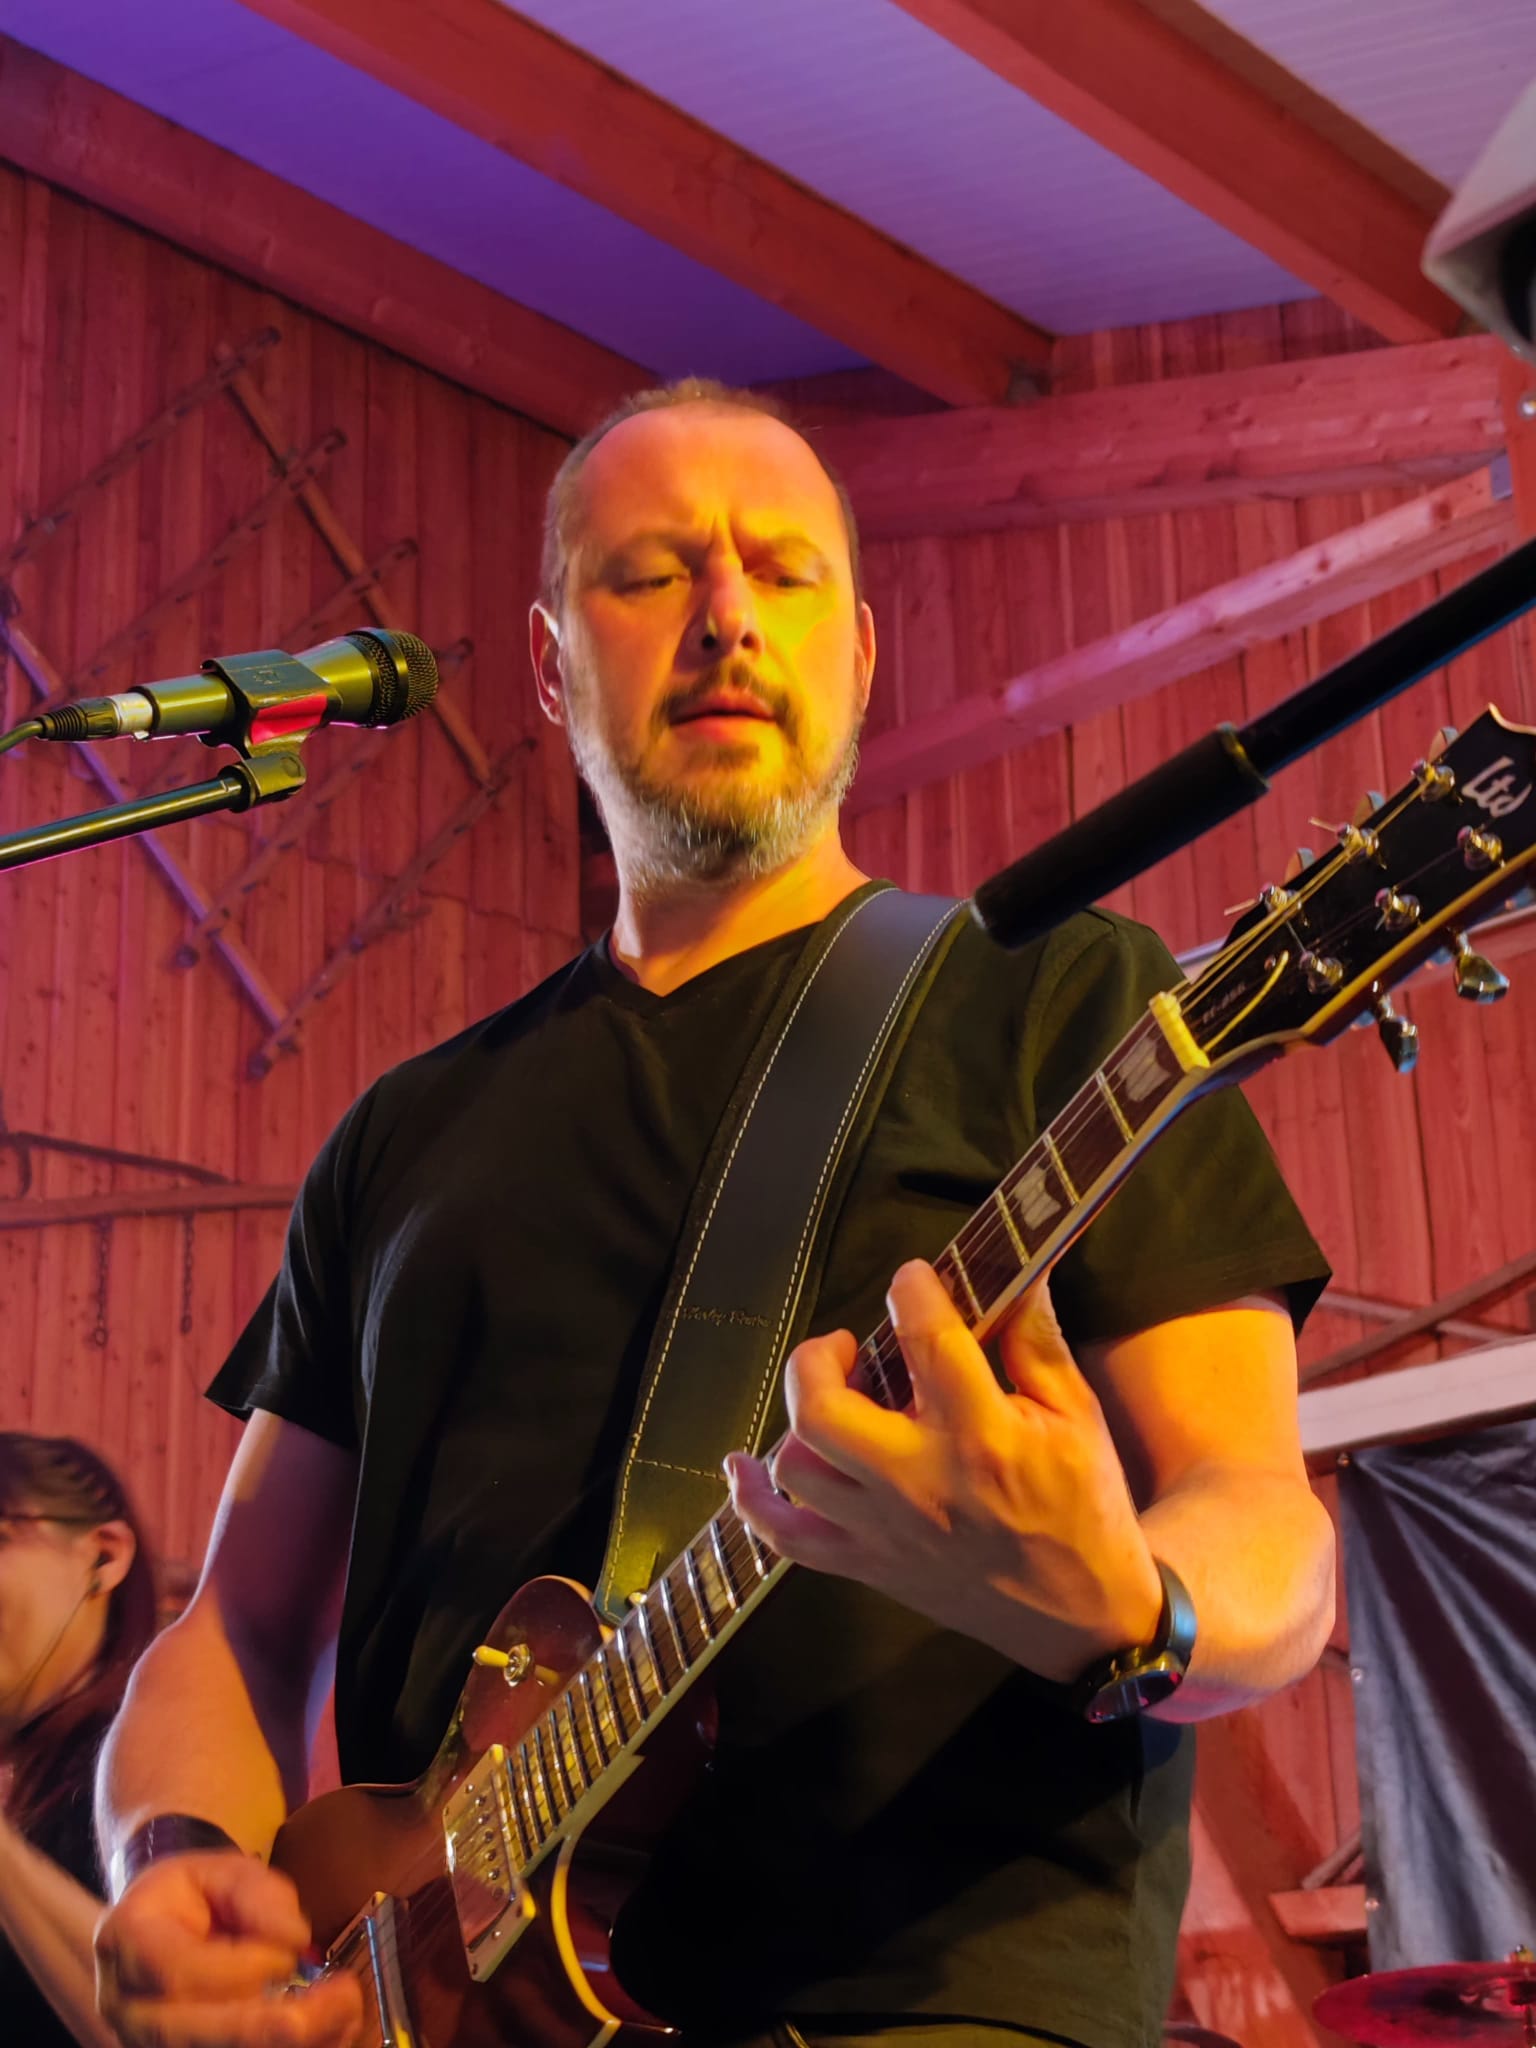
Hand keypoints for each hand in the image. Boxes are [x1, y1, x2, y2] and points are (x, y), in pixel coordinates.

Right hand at [96, 1853, 364, 2047]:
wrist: (166, 1922)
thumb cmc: (196, 1894)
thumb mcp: (224, 1869)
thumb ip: (257, 1895)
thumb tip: (293, 1940)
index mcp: (127, 1943)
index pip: (181, 1973)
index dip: (242, 1968)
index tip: (291, 1951)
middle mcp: (127, 2007)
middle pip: (197, 2036)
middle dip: (275, 2024)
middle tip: (343, 2000)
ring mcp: (145, 2044)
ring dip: (290, 2043)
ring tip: (345, 2017)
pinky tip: (330, 2032)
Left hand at [726, 1259, 1163, 1680]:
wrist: (1086, 1618)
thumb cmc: (1085, 1506)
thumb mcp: (1077, 1414)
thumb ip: (1035, 1339)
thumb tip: (1017, 1270)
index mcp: (983, 1436)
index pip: (926, 1340)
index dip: (911, 1290)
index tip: (913, 1278)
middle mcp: (920, 1484)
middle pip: (822, 1411)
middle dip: (819, 1358)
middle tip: (848, 1346)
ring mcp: (885, 1532)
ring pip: (796, 1467)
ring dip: (800, 1418)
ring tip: (834, 1398)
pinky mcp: (869, 1567)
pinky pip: (786, 1539)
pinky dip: (754, 1501)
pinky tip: (744, 1465)